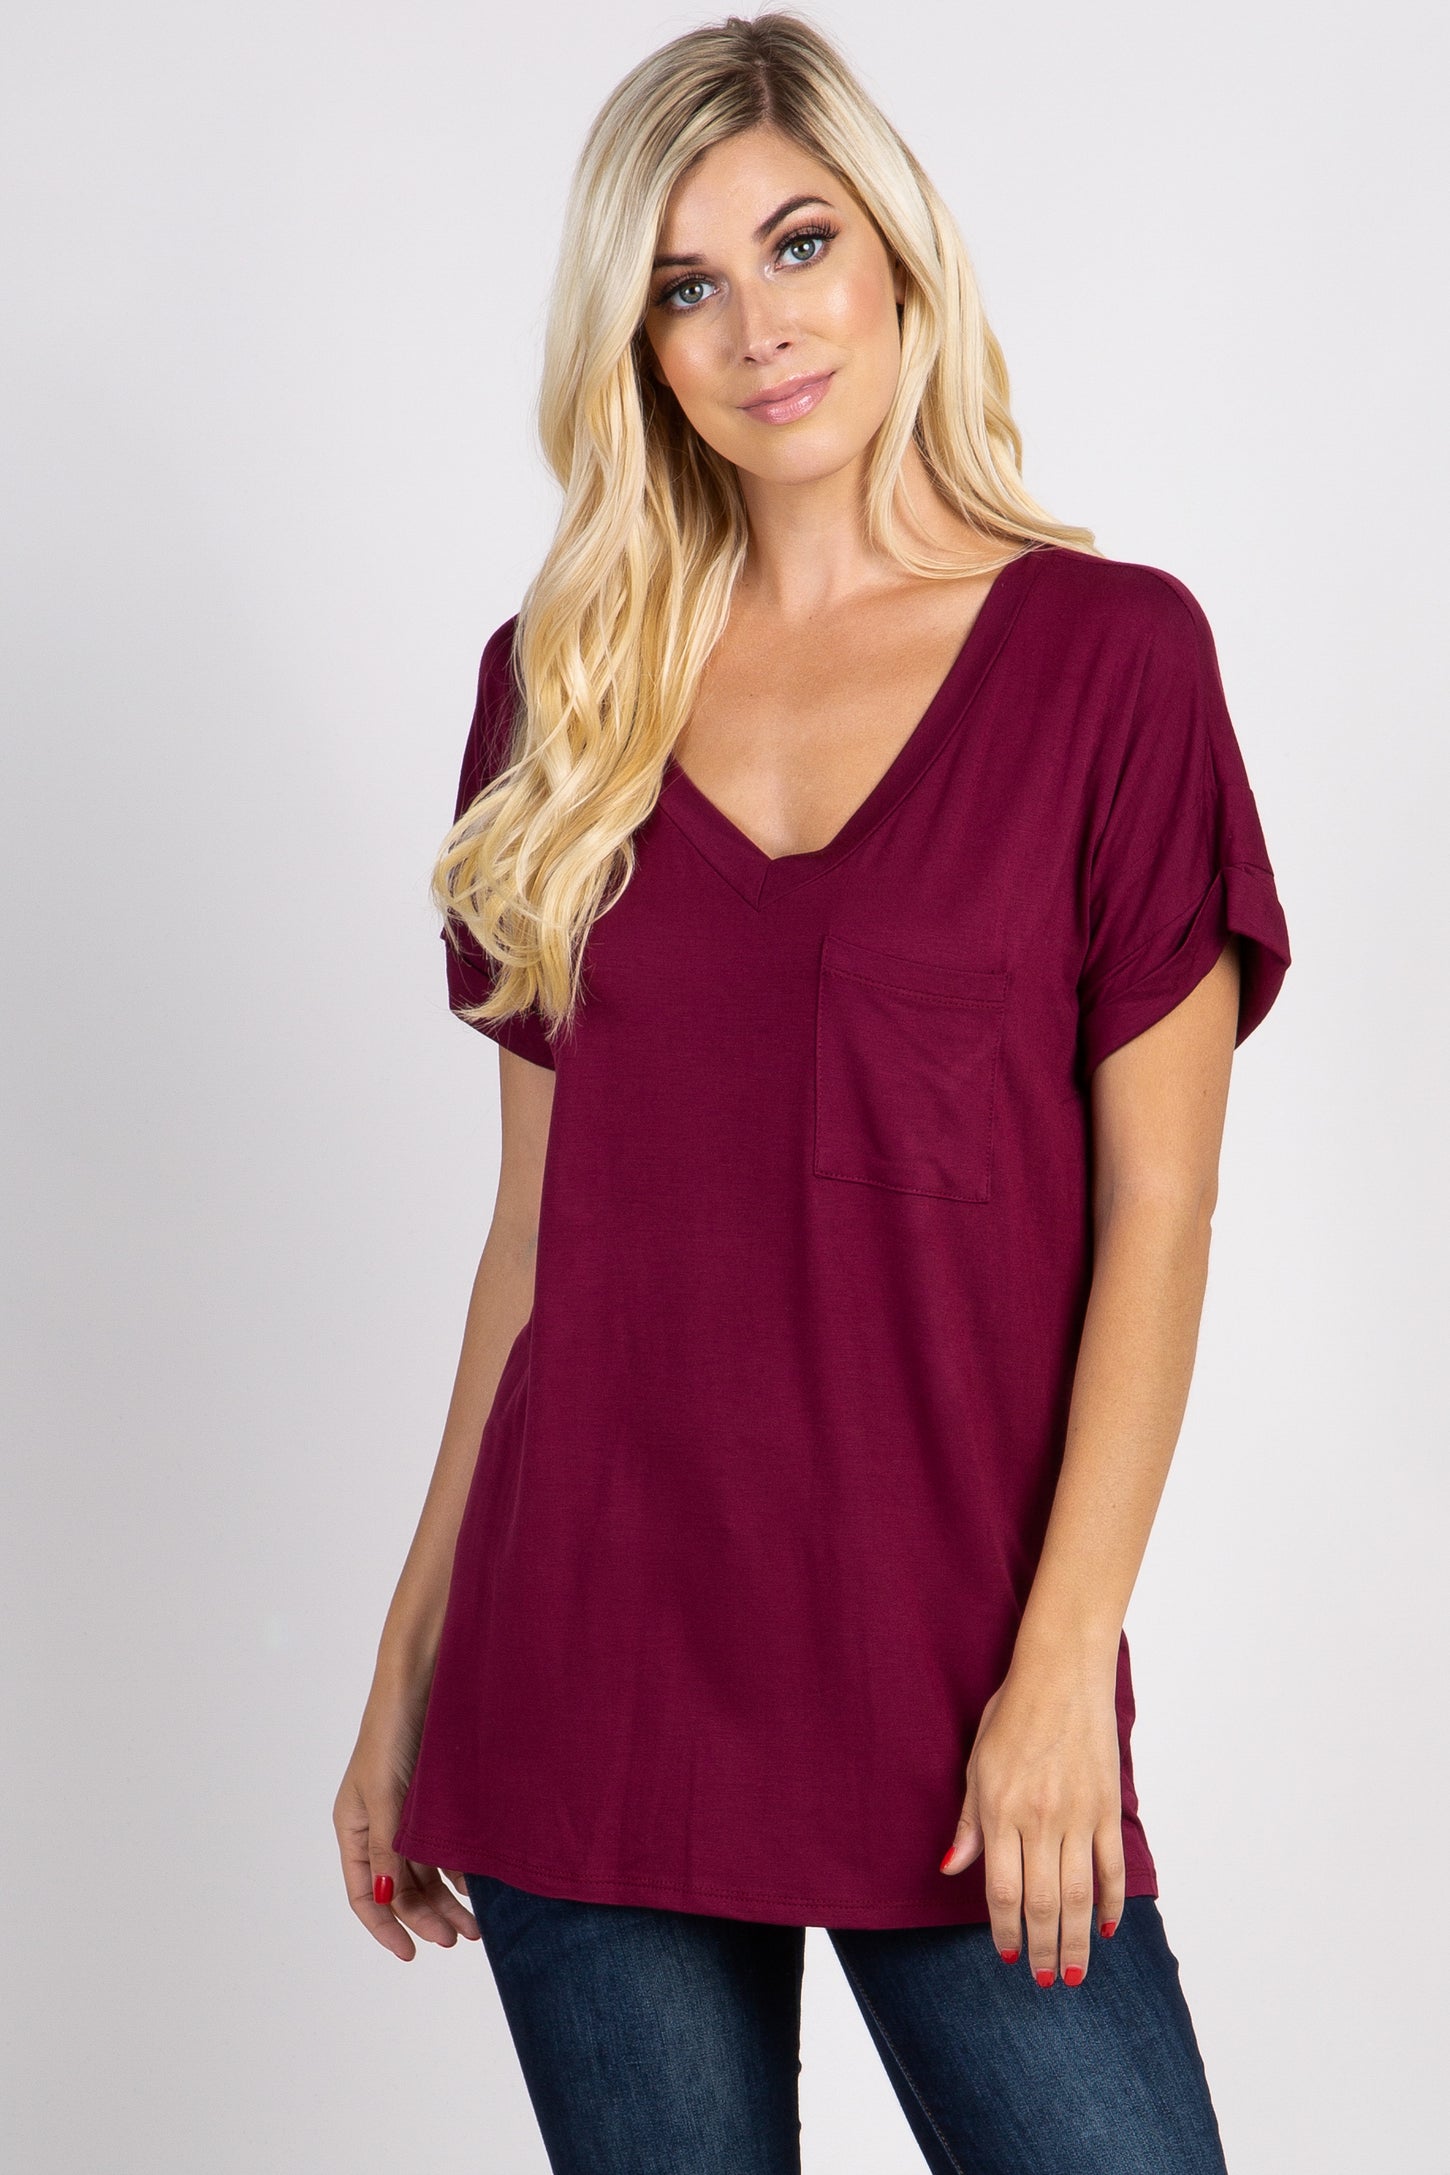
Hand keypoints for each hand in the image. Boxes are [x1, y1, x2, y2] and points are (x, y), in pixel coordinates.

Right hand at [332, 1688, 481, 1961]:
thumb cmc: (393, 1730)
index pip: (362, 1893)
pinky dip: (459, 1869)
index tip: (411, 1955)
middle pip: (398, 1888)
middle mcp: (378, 1825)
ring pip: (424, 1872)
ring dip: (447, 1900)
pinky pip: (444, 1847)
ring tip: (478, 1925)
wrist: (424, 1676)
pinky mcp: (434, 1799)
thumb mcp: (385, 1794)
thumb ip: (387, 1847)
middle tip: (460, 1939)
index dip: (384, 1927)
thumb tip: (385, 1899)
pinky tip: (479, 1886)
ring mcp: (407, 1813)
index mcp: (353, 1826)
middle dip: (426, 1917)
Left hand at [938, 1655, 1125, 1984]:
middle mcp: (1041, 1819)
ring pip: (1080, 1896)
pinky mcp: (1107, 1806)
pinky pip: (1112, 1866)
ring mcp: (1079, 1814)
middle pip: (1044, 1904)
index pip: (1004, 1890)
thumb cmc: (1011, 1714)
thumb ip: (969, 1822)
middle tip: (1044, 1982)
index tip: (1007, 1956)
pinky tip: (1105, 1928)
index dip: (1006, 1930)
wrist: (1062, 1674)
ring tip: (1073, 1974)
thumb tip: (950, 1868)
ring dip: (1076, 1942)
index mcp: (1002, 1810)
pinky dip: (1111, 1902)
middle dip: (1043, 1950)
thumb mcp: (977, 1764)